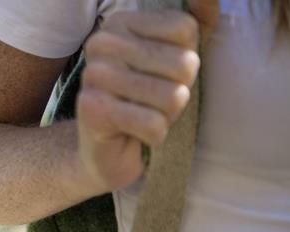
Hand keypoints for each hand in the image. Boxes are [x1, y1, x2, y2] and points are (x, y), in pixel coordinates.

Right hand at [73, 1, 218, 194]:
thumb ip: (197, 21)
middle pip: (183, 64)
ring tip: (144, 116)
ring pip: (172, 98)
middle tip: (154, 102)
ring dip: (167, 117)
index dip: (187, 61)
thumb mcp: (176, 55)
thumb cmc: (145, 101)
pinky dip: (154, 136)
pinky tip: (135, 134)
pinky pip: (154, 124)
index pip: (185, 29)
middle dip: (179, 92)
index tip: (161, 76)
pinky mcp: (93, 110)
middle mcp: (102, 43)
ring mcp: (93, 76)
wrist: (106, 151)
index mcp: (120, 23)